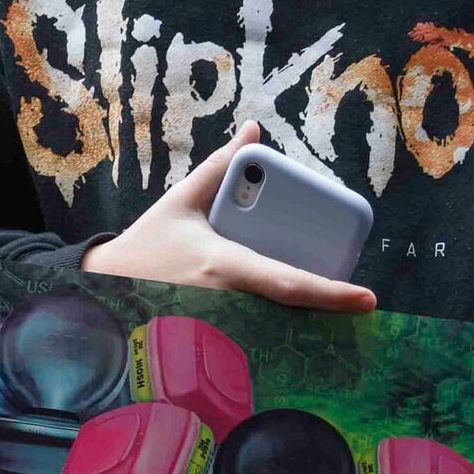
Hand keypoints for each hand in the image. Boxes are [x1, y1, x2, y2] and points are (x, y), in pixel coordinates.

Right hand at [83, 122, 375, 312]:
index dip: (332, 293)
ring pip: (275, 331)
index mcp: (222, 266)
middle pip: (290, 314)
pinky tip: (295, 330)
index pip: (288, 281)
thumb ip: (220, 165)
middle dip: (325, 309)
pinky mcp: (211, 345)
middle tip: (357, 302)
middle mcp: (225, 304)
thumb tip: (252, 129)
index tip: (369, 298)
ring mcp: (218, 329)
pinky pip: (254, 340)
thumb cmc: (147, 244)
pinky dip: (278, 332)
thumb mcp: (182, 201)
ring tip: (329, 312)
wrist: (105, 292)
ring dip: (306, 324)